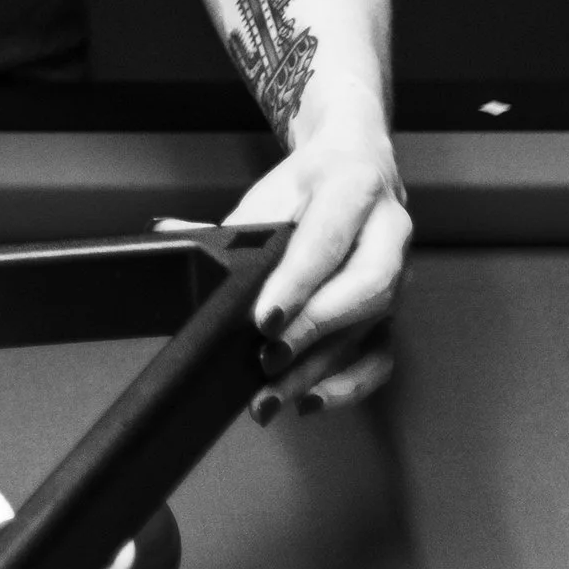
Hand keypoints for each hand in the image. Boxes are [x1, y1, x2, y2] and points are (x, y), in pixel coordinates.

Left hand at [223, 117, 410, 418]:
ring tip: (273, 394)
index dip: (296, 283)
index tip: (263, 319)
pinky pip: (383, 356)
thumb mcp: (271, 193)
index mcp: (356, 187)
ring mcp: (400, 274)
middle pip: (366, 288)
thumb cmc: (308, 187)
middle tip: (268, 358)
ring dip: (320, 368)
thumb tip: (168, 235)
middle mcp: (389, 232)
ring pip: (372, 327)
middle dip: (313, 329)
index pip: (328, 239)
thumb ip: (228, 227)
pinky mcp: (396, 311)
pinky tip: (308, 398)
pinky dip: (348, 385)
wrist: (355, 171)